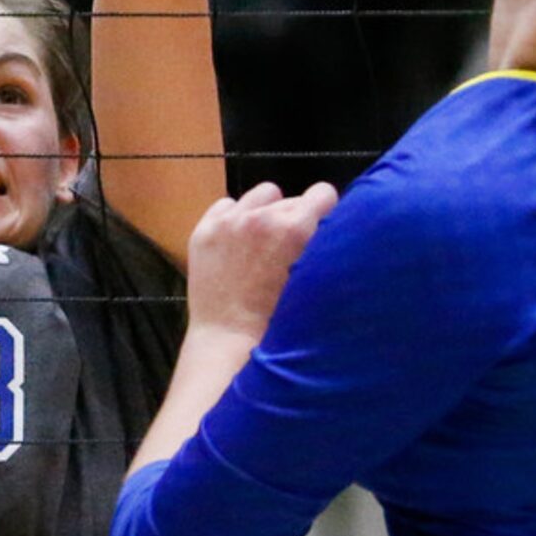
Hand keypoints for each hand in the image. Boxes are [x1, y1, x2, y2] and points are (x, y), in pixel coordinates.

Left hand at [185, 178, 338, 346]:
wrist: (230, 343)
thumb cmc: (281, 322)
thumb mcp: (316, 281)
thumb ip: (324, 247)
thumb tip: (331, 228)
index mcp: (295, 227)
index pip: (323, 193)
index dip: (325, 213)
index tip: (321, 231)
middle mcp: (262, 215)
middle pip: (292, 199)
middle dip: (295, 219)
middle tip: (290, 251)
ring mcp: (229, 221)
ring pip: (261, 196)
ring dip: (266, 213)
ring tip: (262, 243)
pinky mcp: (204, 230)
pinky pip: (226, 205)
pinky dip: (234, 219)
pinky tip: (237, 246)